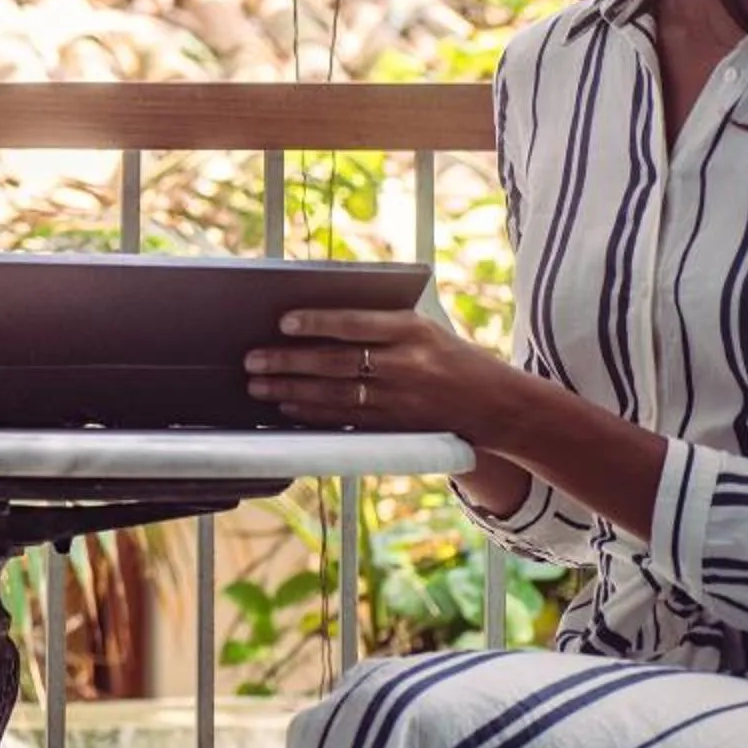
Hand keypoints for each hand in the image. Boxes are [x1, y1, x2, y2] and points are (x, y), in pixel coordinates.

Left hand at [243, 308, 520, 440]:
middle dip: (289, 361)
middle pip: (337, 363)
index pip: (356, 324)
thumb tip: (315, 319)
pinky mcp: (397, 427)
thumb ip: (379, 323)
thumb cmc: (450, 356)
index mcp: (414, 330)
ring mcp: (402, 400)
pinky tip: (287, 406)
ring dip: (291, 390)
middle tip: (252, 359)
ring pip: (336, 395)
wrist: (495, 404)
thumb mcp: (424, 328)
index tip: (283, 322)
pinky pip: (346, 419)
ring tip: (258, 385)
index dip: (317, 323)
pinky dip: (312, 413)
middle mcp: (408, 365)